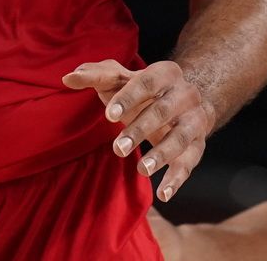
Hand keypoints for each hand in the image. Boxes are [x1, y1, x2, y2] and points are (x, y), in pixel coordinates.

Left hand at [63, 59, 216, 202]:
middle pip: (163, 111)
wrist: (184, 100)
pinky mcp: (198, 144)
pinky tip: (163, 194)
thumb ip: (96, 76)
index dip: (128, 98)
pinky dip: (177, 179)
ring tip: (141, 169)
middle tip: (118, 148)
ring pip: (181, 137)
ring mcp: (194, 120)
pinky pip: (190, 162)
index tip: (108, 115)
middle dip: (141, 129)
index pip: (147, 82)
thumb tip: (68, 78)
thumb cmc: (143, 90)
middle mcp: (185, 94)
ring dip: (162, 154)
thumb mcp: (121, 79)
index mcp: (166, 73)